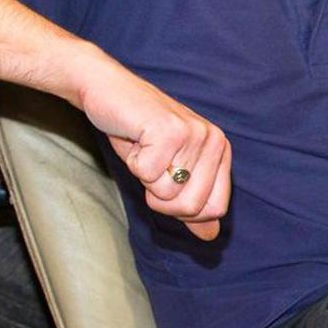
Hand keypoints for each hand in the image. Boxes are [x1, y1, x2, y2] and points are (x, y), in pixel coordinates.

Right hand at [73, 55, 230, 241]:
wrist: (107, 91)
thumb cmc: (138, 133)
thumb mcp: (168, 171)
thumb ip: (191, 203)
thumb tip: (211, 237)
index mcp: (221, 150)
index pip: (214, 209)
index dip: (182, 209)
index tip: (165, 182)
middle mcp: (214, 140)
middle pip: (192, 206)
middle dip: (161, 197)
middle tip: (150, 165)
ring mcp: (194, 134)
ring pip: (167, 194)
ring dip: (145, 178)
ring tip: (143, 149)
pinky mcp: (169, 131)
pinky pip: (147, 175)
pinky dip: (132, 163)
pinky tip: (134, 139)